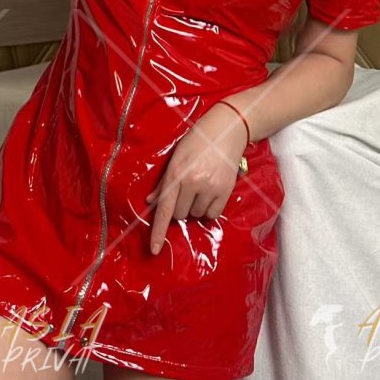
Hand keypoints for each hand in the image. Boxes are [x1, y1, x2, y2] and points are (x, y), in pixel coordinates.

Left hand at [145, 104, 248, 254]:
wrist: (227, 129)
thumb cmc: (197, 140)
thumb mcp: (176, 156)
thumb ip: (164, 181)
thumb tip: (151, 201)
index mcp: (176, 173)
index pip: (163, 209)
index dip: (157, 231)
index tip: (154, 250)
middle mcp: (192, 182)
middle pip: (179, 214)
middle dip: (180, 206)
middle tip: (187, 188)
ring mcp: (210, 187)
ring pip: (196, 214)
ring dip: (196, 206)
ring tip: (202, 185)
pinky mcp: (225, 190)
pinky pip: (212, 214)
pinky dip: (209, 208)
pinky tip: (211, 191)